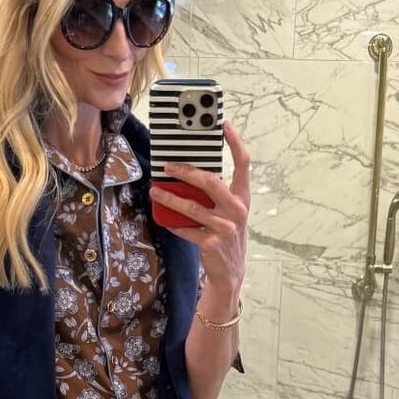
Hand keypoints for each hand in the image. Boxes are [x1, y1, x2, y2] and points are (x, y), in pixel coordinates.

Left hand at [149, 118, 249, 303]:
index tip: (223, 124)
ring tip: (155, 190)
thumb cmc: (226, 237)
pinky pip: (186, 229)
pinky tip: (165, 219)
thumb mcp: (228, 214)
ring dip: (170, 198)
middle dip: (186, 171)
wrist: (230, 273)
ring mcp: (225, 227)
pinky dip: (173, 224)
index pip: (243, 164)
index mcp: (242, 198)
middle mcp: (237, 210)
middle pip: (210, 181)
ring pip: (192, 207)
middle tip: (168, 165)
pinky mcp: (211, 243)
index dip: (234, 142)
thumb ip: (216, 196)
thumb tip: (189, 175)